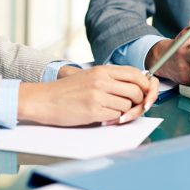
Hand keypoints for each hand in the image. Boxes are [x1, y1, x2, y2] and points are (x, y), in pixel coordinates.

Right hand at [18, 65, 158, 126]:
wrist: (44, 100)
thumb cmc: (68, 91)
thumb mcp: (90, 76)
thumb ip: (111, 78)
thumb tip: (135, 85)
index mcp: (103, 70)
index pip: (135, 74)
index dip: (145, 84)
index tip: (144, 92)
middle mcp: (102, 80)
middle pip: (136, 91)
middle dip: (139, 102)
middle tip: (132, 107)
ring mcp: (98, 95)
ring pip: (127, 105)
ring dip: (124, 111)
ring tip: (112, 111)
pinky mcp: (93, 110)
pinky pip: (116, 115)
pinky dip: (114, 118)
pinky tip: (105, 117)